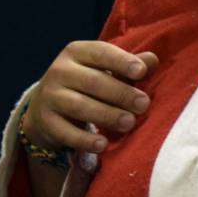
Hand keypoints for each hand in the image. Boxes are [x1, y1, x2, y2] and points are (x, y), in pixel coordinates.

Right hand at [23, 41, 158, 154]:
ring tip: (129, 123)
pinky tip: (102, 145)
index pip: (101, 53)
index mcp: (78, 51)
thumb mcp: (106, 68)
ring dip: (107, 115)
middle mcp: (60, 70)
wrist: (45, 104)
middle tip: (144, 104)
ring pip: (80, 106)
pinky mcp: (45, 121)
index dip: (122, 61)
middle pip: (93, 81)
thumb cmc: (88, 81)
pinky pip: (65, 132)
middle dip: (121, 94)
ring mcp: (49, 96)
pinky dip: (84, 140)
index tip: (141, 72)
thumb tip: (152, 60)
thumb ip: (130, 65)